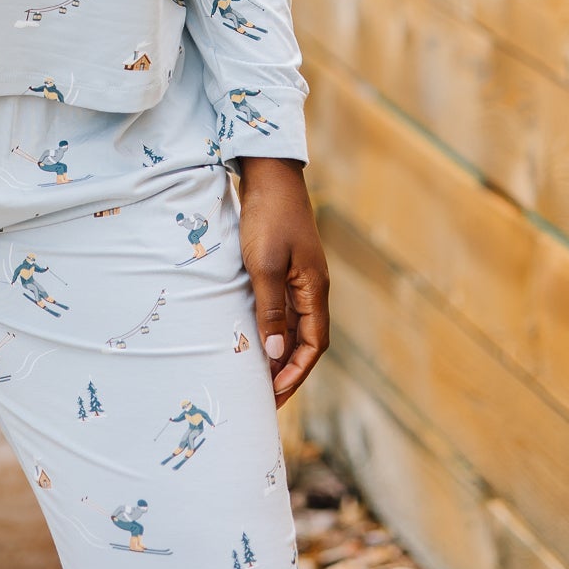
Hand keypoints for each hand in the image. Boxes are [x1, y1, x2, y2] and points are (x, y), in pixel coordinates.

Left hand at [236, 157, 329, 406]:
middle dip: (287, 369)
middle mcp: (311, 287)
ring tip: (256, 374)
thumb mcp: (265, 265)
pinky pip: (281, 306)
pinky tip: (253, 334)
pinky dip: (270, 326)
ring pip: (293, 324)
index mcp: (315, 290)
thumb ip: (271, 309)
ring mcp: (299, 276)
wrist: (268, 172)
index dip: (296, 372)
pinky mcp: (284, 265)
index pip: (314, 344)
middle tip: (264, 396)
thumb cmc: (267, 217)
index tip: (275, 395)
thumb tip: (275, 353)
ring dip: (278, 350)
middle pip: (305, 339)